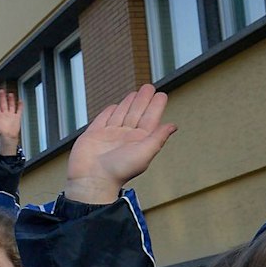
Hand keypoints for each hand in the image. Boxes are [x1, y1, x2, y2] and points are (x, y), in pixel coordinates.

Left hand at [0, 87, 22, 155]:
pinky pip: (19, 110)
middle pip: (3, 104)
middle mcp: (5, 114)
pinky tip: (20, 100)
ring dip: (10, 100)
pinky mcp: (17, 117)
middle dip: (2, 97)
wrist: (8, 136)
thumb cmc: (0, 131)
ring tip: (10, 94)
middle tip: (1, 91)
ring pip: (11, 106)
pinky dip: (20, 105)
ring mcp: (11, 115)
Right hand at [64, 84, 174, 204]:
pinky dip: (109, 112)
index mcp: (139, 140)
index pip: (150, 119)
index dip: (156, 106)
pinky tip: (115, 106)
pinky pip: (103, 120)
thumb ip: (158, 138)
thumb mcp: (145, 153)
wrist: (92, 179)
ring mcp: (108, 135)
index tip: (161, 95)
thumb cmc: (119, 170)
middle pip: (136, 113)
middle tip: (149, 87)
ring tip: (135, 93)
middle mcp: (125, 136)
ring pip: (121, 114)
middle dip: (143, 100)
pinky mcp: (93, 135)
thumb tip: (173, 126)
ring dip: (128, 103)